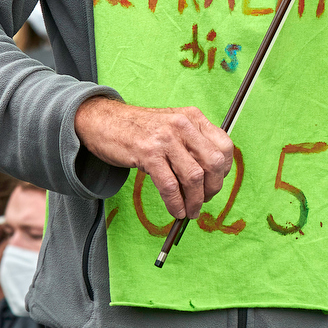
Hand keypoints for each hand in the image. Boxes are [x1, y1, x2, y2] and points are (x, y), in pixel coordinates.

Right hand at [74, 96, 234, 218]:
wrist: (103, 121)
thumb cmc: (139, 129)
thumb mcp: (172, 126)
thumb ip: (192, 143)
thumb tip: (211, 176)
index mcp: (193, 117)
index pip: (224, 146)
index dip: (225, 170)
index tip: (216, 183)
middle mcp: (183, 124)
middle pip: (214, 162)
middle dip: (213, 188)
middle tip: (204, 201)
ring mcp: (165, 138)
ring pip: (194, 177)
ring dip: (195, 200)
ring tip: (190, 211)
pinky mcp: (148, 153)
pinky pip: (170, 186)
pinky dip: (176, 203)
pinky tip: (176, 210)